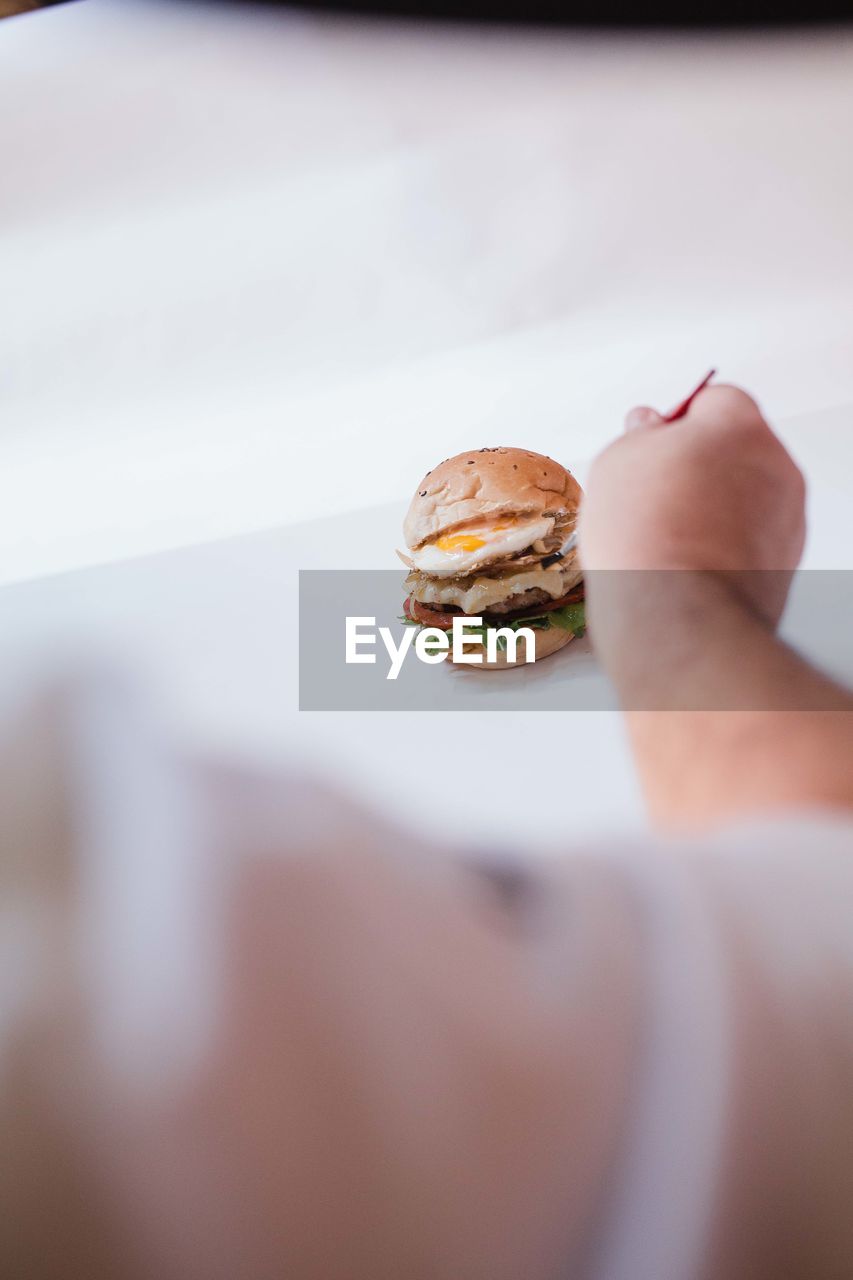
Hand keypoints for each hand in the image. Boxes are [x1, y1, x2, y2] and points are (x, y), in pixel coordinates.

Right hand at [580, 384, 805, 629]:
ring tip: (667, 534)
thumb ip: (642, 433)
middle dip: (700, 464)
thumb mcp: (619, 460)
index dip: (677, 423)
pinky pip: (752, 536)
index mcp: (739, 425)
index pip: (713, 399)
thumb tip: (648, 427)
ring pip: (745, 494)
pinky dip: (725, 542)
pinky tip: (688, 560)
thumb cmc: (648, 537)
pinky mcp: (785, 560)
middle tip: (654, 492)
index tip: (652, 446)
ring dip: (714, 505)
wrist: (676, 614)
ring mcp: (786, 515)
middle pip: (735, 448)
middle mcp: (776, 464)